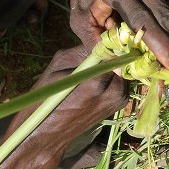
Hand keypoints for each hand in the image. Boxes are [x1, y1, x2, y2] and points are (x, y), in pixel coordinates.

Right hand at [3, 44, 127, 141]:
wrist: (47, 136)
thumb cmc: (45, 100)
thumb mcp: (58, 67)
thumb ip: (82, 51)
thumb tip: (102, 38)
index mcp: (98, 82)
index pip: (115, 51)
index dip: (112, 40)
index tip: (107, 31)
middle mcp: (115, 92)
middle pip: (122, 60)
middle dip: (114, 52)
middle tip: (100, 45)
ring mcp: (120, 100)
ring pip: (123, 70)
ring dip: (114, 64)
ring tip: (95, 61)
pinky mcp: (119, 105)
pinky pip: (121, 81)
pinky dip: (113, 75)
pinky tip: (98, 74)